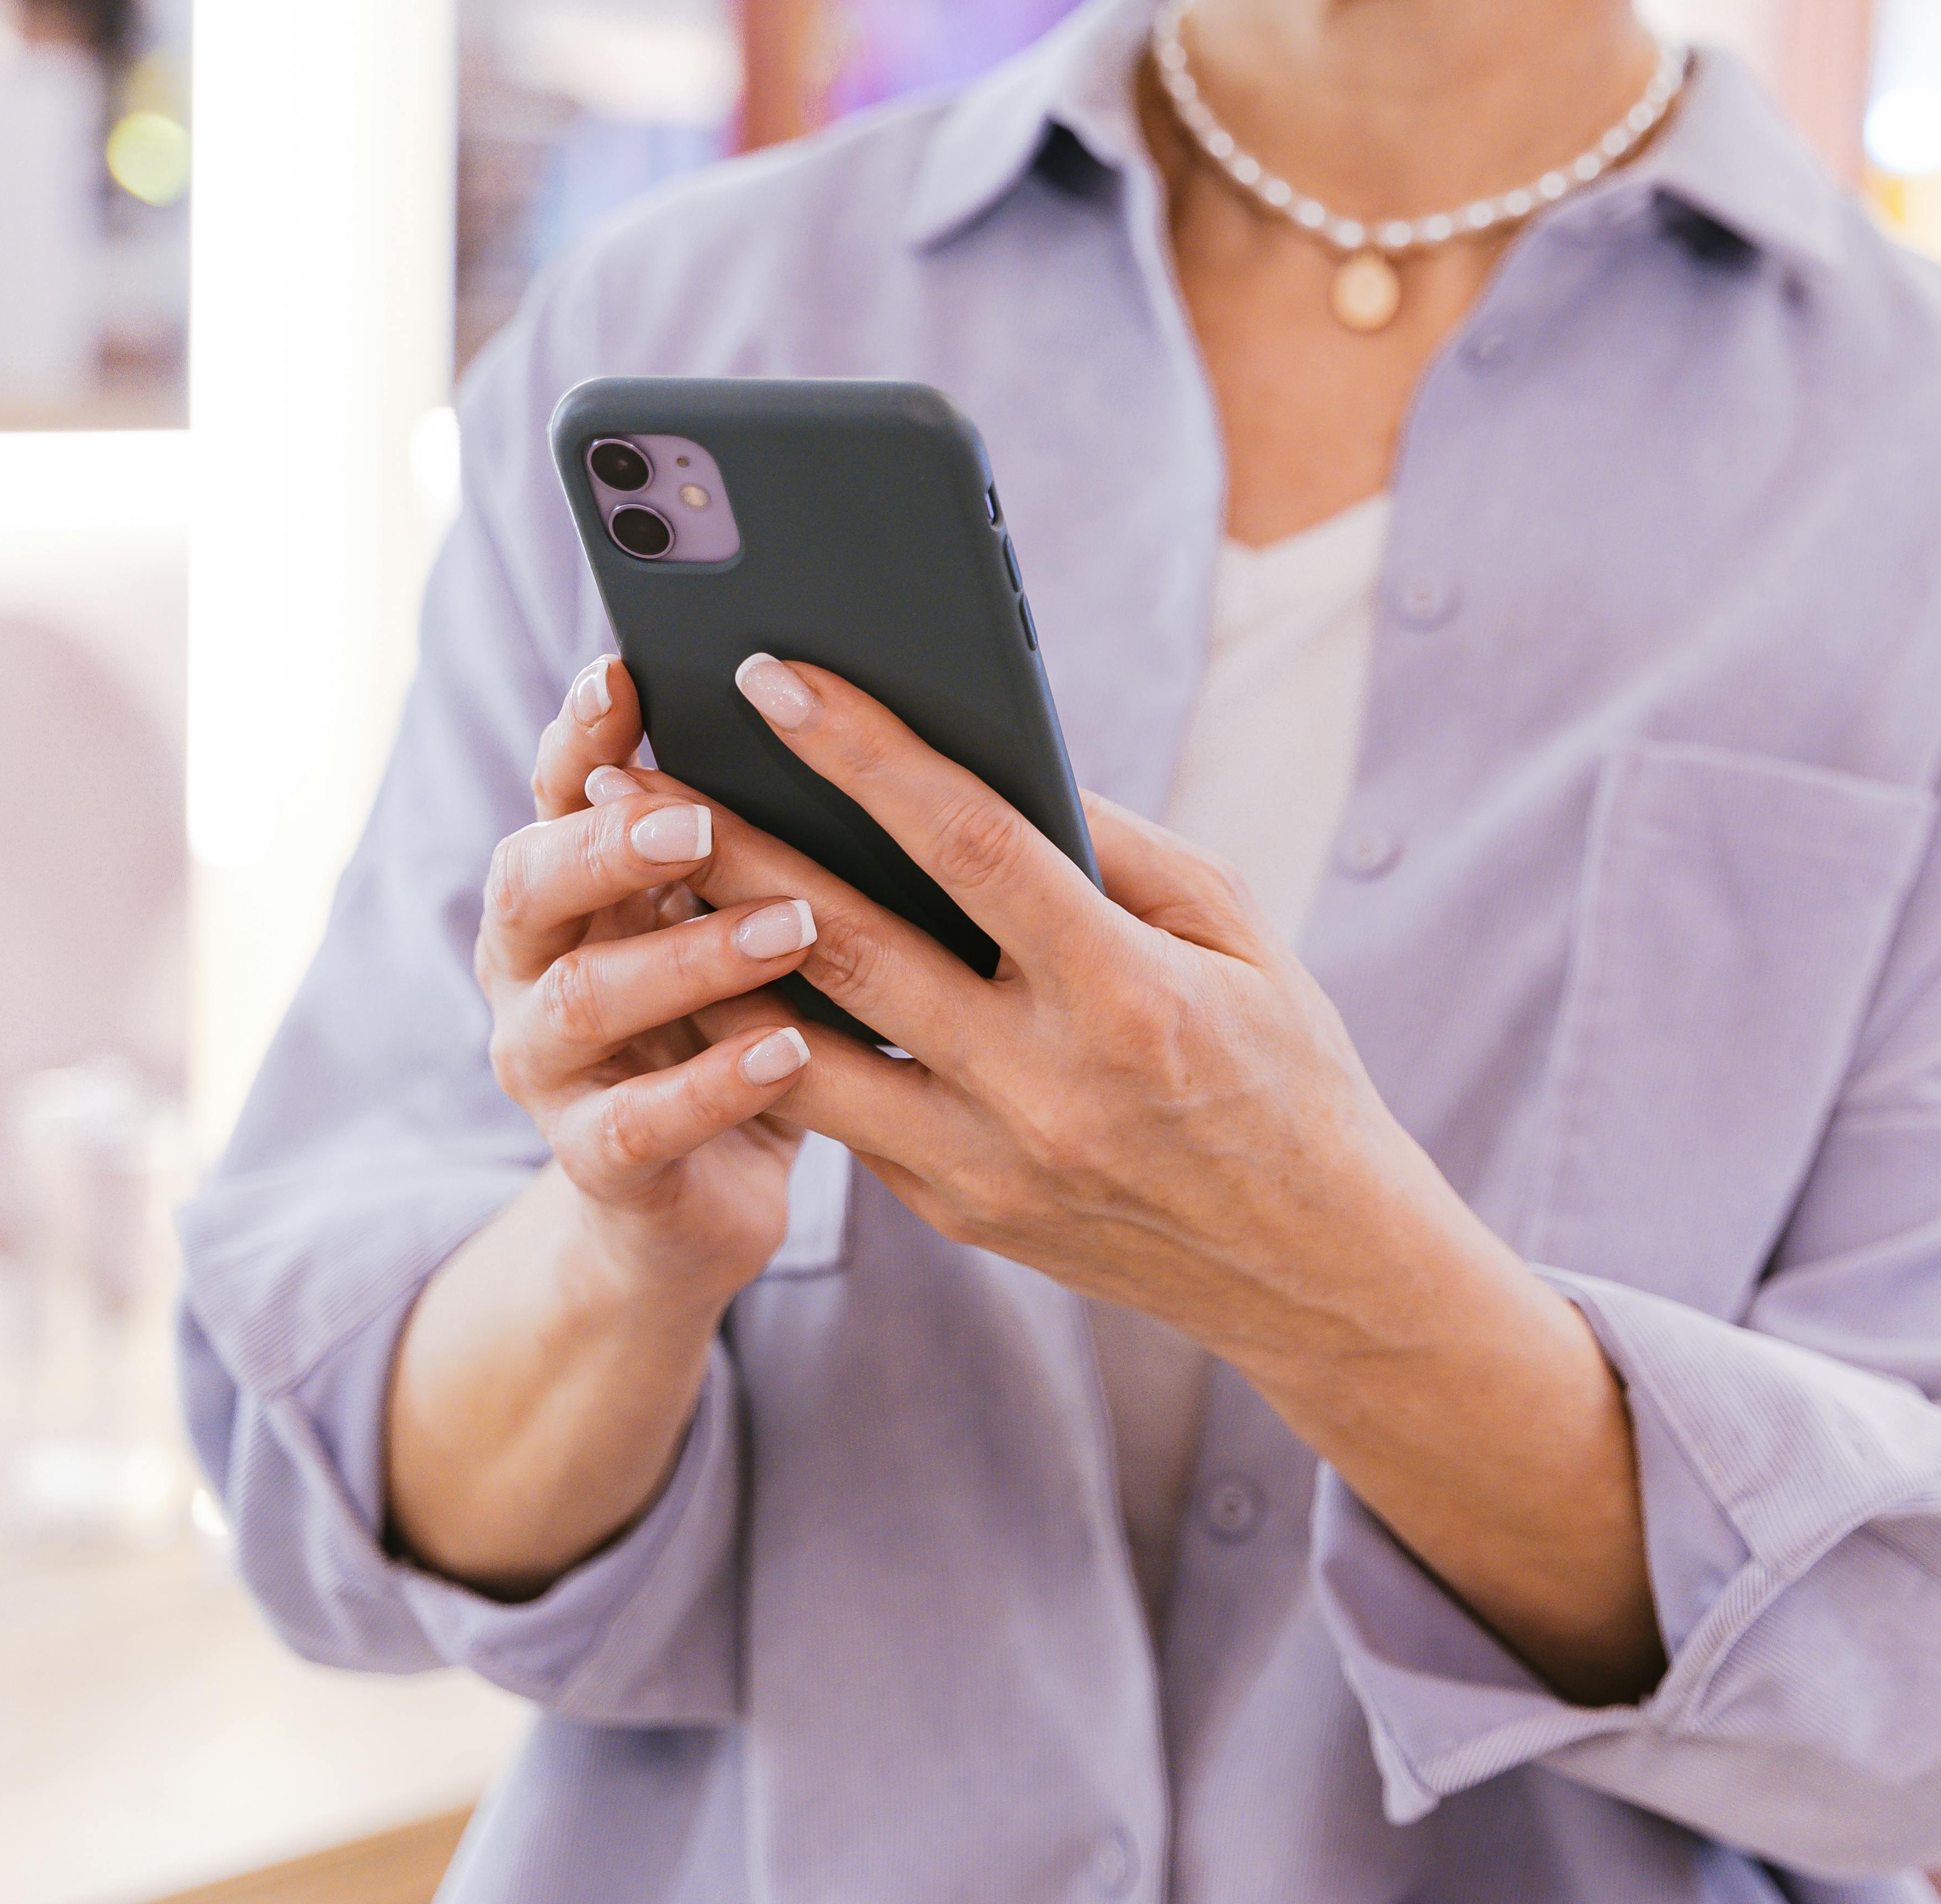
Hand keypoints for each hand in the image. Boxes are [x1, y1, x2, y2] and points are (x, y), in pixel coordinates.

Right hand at [473, 655, 825, 1306]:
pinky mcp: (597, 1163)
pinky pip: (641, 1123)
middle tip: (699, 819)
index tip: (624, 674)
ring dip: (691, 958)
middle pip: (530, 881)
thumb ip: (745, 833)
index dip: (579, 734)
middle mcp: (533, 965)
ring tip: (795, 927)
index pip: (553, 789)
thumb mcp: (732, 914)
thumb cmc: (735, 1017)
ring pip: (588, 1000)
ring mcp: (549, 1068)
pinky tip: (792, 1050)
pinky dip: (716, 1084)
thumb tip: (834, 710)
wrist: (697, 1195)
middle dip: (610, 843)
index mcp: (566, 885)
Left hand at [639, 653, 1661, 1701]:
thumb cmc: (1283, 1065)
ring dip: (708, 955)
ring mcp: (986, 1161)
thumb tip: (988, 768)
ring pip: (801, 1050)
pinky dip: (774, 1037)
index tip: (776, 679)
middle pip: (847, 943)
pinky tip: (719, 968)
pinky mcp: (953, 1211)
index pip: (968, 844)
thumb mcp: (1234, 930)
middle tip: (630, 772)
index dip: (865, 753)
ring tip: (637, 878)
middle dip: (731, 843)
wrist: (1310, 1262)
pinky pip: (842, 1110)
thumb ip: (1110, 847)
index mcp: (1127, 992)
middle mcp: (1043, 1084)